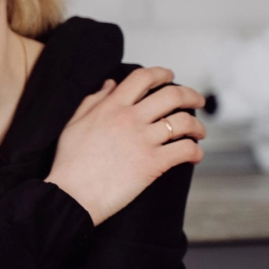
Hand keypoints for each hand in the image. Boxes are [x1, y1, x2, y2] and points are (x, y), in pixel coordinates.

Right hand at [46, 67, 206, 225]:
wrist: (71, 195)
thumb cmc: (69, 163)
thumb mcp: (74, 124)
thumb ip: (93, 101)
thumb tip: (110, 85)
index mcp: (111, 107)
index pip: (142, 78)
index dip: (161, 73)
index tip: (169, 76)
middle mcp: (130, 119)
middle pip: (172, 95)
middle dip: (191, 95)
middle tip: (197, 100)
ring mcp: (143, 140)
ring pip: (184, 122)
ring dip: (197, 125)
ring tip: (198, 131)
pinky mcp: (153, 163)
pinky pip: (185, 150)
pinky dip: (195, 151)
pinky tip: (194, 155)